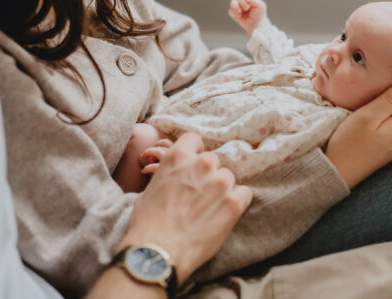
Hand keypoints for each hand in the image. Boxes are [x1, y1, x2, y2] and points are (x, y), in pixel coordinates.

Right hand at [121, 133, 251, 281]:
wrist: (157, 253)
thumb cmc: (147, 225)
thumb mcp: (150, 189)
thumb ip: (168, 176)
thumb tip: (173, 179)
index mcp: (177, 157)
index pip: (194, 139)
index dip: (194, 153)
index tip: (192, 166)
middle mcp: (201, 164)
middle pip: (213, 161)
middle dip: (207, 175)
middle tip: (198, 196)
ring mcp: (220, 182)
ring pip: (228, 177)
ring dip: (221, 190)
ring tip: (208, 210)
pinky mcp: (234, 203)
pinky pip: (244, 194)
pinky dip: (236, 203)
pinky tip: (223, 215)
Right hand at [228, 0, 268, 34]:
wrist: (256, 26)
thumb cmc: (259, 15)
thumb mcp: (261, 6)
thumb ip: (254, 1)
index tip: (249, 0)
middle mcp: (245, 1)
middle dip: (242, 2)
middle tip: (246, 8)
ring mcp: (239, 6)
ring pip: (233, 2)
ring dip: (235, 6)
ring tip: (240, 12)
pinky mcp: (234, 13)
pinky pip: (230, 11)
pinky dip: (234, 13)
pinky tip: (239, 17)